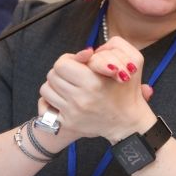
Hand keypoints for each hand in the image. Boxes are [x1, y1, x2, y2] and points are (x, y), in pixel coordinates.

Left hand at [39, 41, 154, 142]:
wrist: (128, 122)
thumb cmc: (127, 90)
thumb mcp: (129, 63)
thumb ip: (107, 51)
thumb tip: (84, 52)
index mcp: (94, 82)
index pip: (62, 64)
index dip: (69, 60)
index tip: (78, 63)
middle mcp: (81, 98)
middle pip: (52, 75)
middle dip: (62, 72)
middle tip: (74, 75)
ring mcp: (73, 113)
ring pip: (46, 89)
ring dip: (56, 86)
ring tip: (70, 87)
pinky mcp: (68, 124)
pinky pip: (46, 107)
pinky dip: (52, 101)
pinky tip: (65, 100)